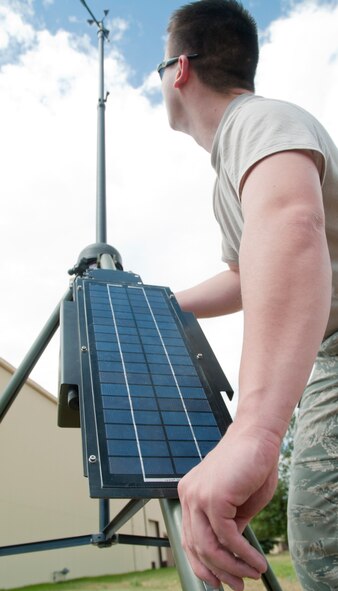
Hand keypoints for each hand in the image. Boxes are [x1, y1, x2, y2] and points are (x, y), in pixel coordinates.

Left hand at [177, 421, 279, 589]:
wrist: (258, 435)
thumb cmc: (251, 464)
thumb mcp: (239, 503)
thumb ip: (230, 524)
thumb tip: (229, 551)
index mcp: (190, 494)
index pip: (189, 538)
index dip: (202, 564)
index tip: (220, 581)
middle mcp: (188, 495)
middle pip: (195, 546)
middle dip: (217, 572)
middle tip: (238, 586)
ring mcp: (197, 496)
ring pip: (208, 546)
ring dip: (231, 567)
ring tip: (251, 575)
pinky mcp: (213, 497)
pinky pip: (226, 536)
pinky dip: (242, 554)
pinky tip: (256, 561)